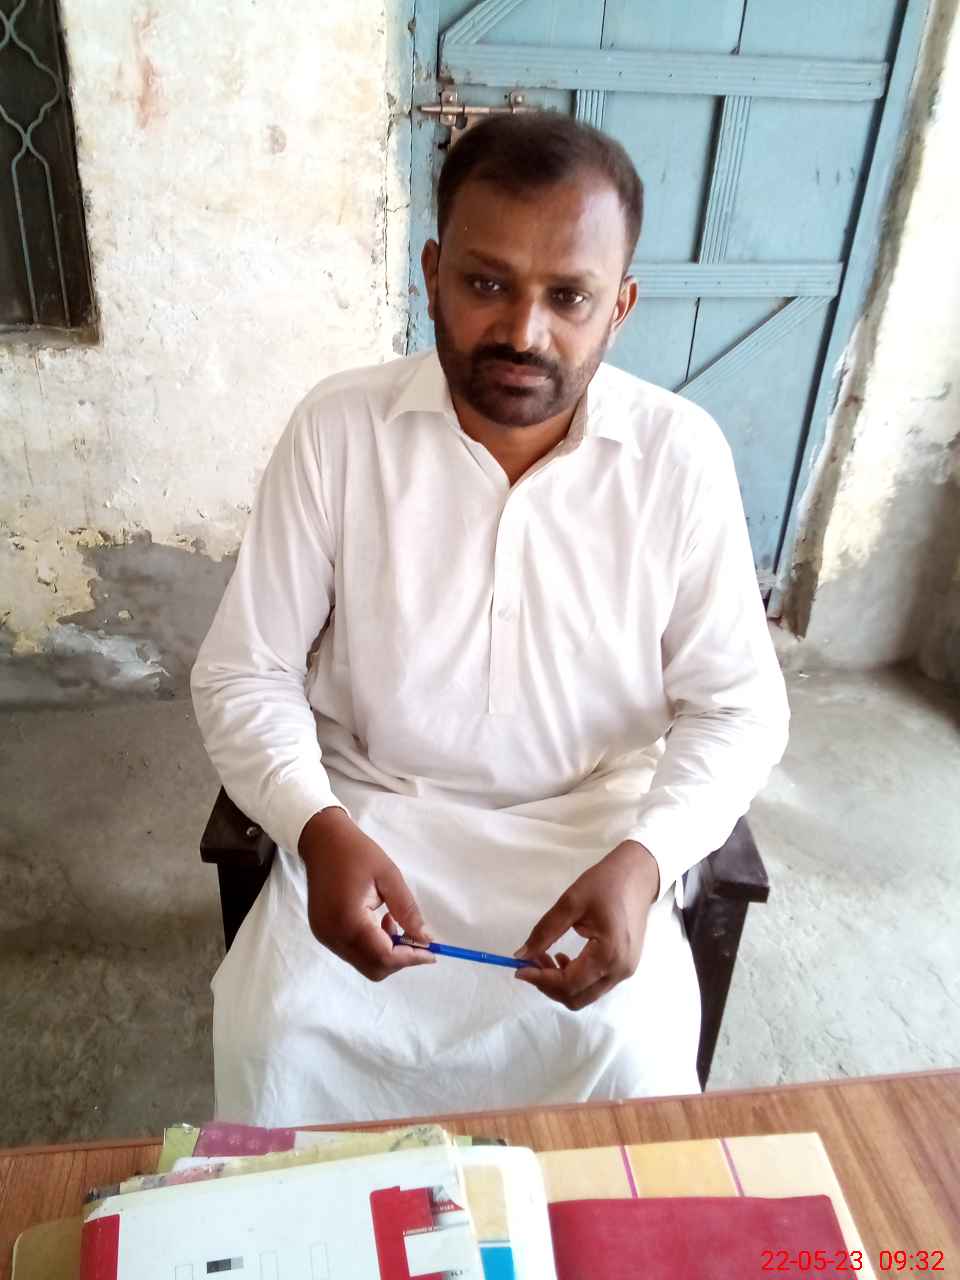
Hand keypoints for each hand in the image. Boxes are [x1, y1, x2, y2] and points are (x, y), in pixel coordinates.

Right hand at [298, 807, 435, 981]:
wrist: (322, 840)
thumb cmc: (356, 852)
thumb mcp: (389, 876)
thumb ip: (407, 911)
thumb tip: (425, 939)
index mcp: (348, 920)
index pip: (383, 956)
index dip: (410, 957)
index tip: (431, 951)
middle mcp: (333, 935)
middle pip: (373, 968)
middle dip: (399, 958)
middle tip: (415, 936)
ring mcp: (325, 937)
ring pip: (363, 963)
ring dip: (385, 951)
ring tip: (392, 920)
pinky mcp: (323, 933)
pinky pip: (352, 952)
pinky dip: (371, 946)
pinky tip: (376, 921)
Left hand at [514, 841, 659, 1010]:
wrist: (639, 875)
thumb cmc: (606, 884)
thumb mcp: (571, 902)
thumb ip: (545, 931)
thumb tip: (521, 955)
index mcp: (608, 954)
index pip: (568, 983)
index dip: (540, 979)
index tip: (518, 967)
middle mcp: (619, 971)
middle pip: (576, 998)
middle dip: (548, 985)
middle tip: (531, 962)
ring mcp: (624, 972)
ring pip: (584, 995)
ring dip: (560, 983)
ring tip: (545, 958)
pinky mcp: (624, 967)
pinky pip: (594, 985)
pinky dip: (574, 979)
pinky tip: (564, 958)